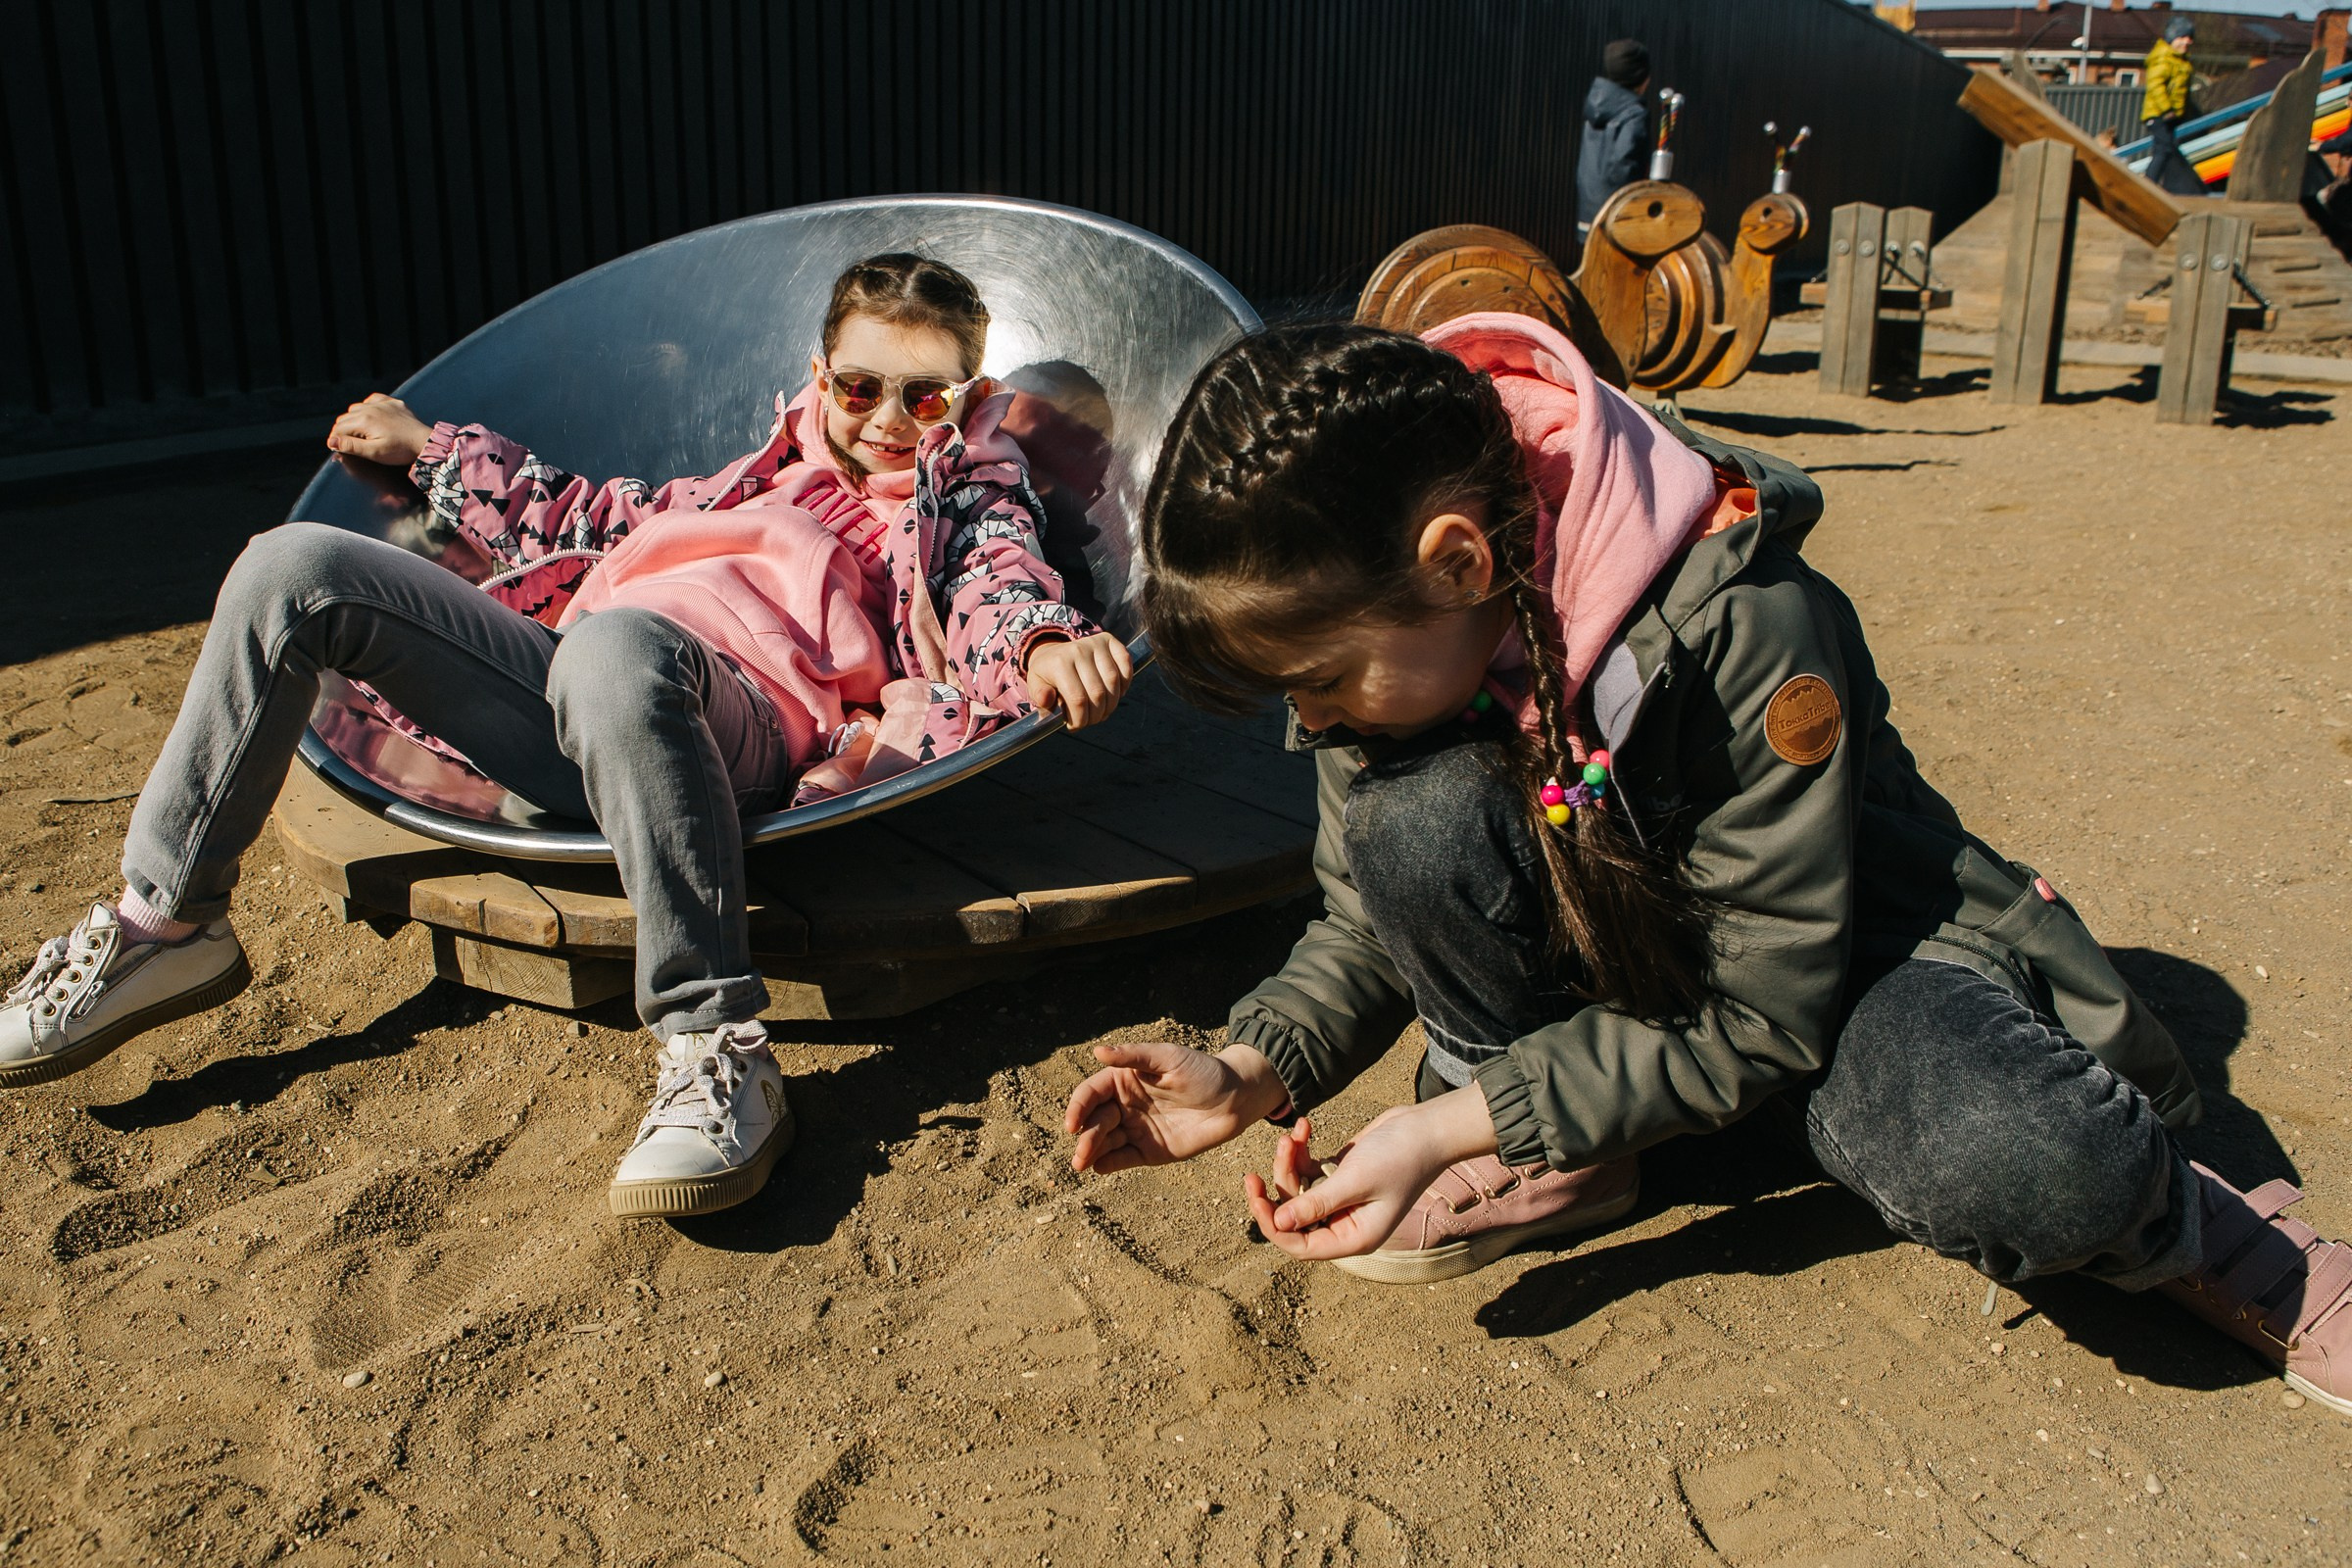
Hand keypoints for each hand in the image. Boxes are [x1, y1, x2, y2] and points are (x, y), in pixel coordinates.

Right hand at [327, 393, 434, 467]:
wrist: (425, 442)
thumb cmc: (400, 450)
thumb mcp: (374, 452)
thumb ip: (351, 446)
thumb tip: (331, 441)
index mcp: (364, 421)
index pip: (339, 428)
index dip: (334, 439)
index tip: (335, 447)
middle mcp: (370, 408)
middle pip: (345, 417)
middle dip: (342, 430)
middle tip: (346, 442)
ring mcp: (382, 403)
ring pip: (356, 408)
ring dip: (353, 419)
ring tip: (359, 432)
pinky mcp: (392, 403)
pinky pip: (372, 399)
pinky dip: (367, 407)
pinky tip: (371, 416)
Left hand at [1024, 633, 1132, 729]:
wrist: (1053, 653)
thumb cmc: (1047, 674)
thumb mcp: (1035, 685)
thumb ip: (1039, 696)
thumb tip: (1047, 700)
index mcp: (1059, 663)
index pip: (1077, 699)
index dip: (1080, 719)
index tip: (1076, 726)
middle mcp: (1078, 650)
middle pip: (1098, 693)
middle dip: (1096, 715)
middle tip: (1090, 721)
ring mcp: (1095, 644)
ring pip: (1113, 681)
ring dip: (1111, 704)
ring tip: (1102, 712)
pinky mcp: (1108, 640)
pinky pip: (1126, 663)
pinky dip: (1125, 683)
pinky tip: (1116, 694)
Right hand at [1066, 1041, 1289, 1173]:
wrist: (1235, 1100)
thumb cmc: (1203, 1072)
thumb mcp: (1169, 1058)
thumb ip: (1134, 1056)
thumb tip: (1098, 1051)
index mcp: (1124, 1080)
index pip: (1091, 1094)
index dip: (1078, 1107)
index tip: (1072, 1123)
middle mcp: (1124, 1106)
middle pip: (1095, 1121)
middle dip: (1085, 1137)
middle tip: (1080, 1152)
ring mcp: (1135, 1130)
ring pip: (1105, 1142)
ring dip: (1090, 1152)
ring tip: (1082, 1163)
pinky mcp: (1149, 1152)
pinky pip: (1124, 1159)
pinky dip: (1110, 1164)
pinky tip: (1099, 1167)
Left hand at [1243, 1089, 1498, 1261]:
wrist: (1428, 1127)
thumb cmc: (1400, 1157)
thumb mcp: (1355, 1181)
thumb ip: (1316, 1204)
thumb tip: (1278, 1223)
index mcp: (1354, 1238)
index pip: (1300, 1245)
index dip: (1273, 1225)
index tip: (1255, 1196)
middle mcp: (1346, 1223)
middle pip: (1294, 1219)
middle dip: (1277, 1190)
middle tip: (1257, 1170)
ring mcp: (1343, 1200)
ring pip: (1297, 1191)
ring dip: (1288, 1164)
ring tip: (1292, 1136)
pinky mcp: (1341, 1176)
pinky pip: (1308, 1171)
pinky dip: (1301, 1152)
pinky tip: (1304, 1126)